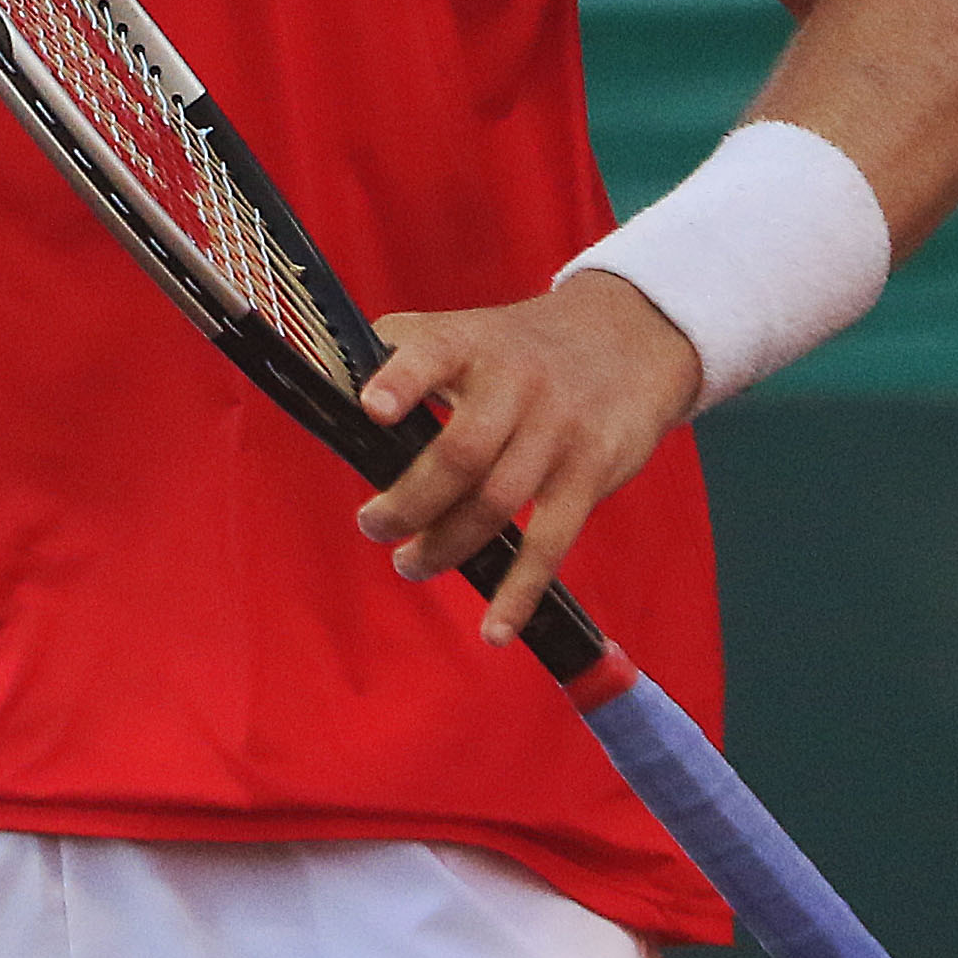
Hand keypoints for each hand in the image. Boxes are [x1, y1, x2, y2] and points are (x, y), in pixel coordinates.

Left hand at [349, 276, 702, 645]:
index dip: (401, 380)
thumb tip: (328, 392)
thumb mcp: (465, 330)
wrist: (629, 338)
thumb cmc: (519, 347)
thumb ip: (401, 355)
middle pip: (460, 454)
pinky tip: (493, 628)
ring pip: (496, 503)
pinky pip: (551, 542)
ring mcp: (557, 431)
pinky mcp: (590, 473)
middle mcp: (516, 384)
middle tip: (372, 526)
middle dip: (408, 502)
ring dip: (446, 546)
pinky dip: (520, 590)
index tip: (372, 409)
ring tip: (409, 564)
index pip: (433, 353)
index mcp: (471, 343)